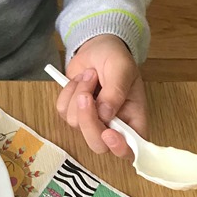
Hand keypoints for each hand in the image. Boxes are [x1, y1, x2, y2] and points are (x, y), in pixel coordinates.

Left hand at [55, 34, 146, 159]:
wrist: (96, 46)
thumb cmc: (115, 58)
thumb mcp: (122, 68)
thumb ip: (116, 92)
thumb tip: (105, 115)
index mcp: (133, 120)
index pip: (131, 149)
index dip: (119, 148)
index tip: (108, 132)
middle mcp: (113, 126)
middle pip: (97, 144)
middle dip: (87, 120)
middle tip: (86, 96)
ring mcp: (92, 121)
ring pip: (76, 125)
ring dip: (79, 95)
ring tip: (90, 76)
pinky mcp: (74, 112)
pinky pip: (63, 111)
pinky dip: (68, 92)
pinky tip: (79, 80)